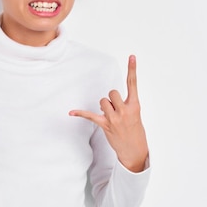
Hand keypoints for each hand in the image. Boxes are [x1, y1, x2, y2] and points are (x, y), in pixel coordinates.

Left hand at [69, 55, 147, 172]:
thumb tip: (108, 101)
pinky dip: (80, 113)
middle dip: (112, 99)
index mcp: (135, 105)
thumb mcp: (136, 115)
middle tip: (117, 110)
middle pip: (111, 92)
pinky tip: (71, 112)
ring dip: (105, 107)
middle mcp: (125, 110)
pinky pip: (90, 116)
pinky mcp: (105, 125)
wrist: (135, 151)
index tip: (132, 56)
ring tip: (112, 117)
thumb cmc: (135, 131)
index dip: (132, 69)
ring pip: (103, 101)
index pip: (133, 83)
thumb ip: (124, 104)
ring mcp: (115, 118)